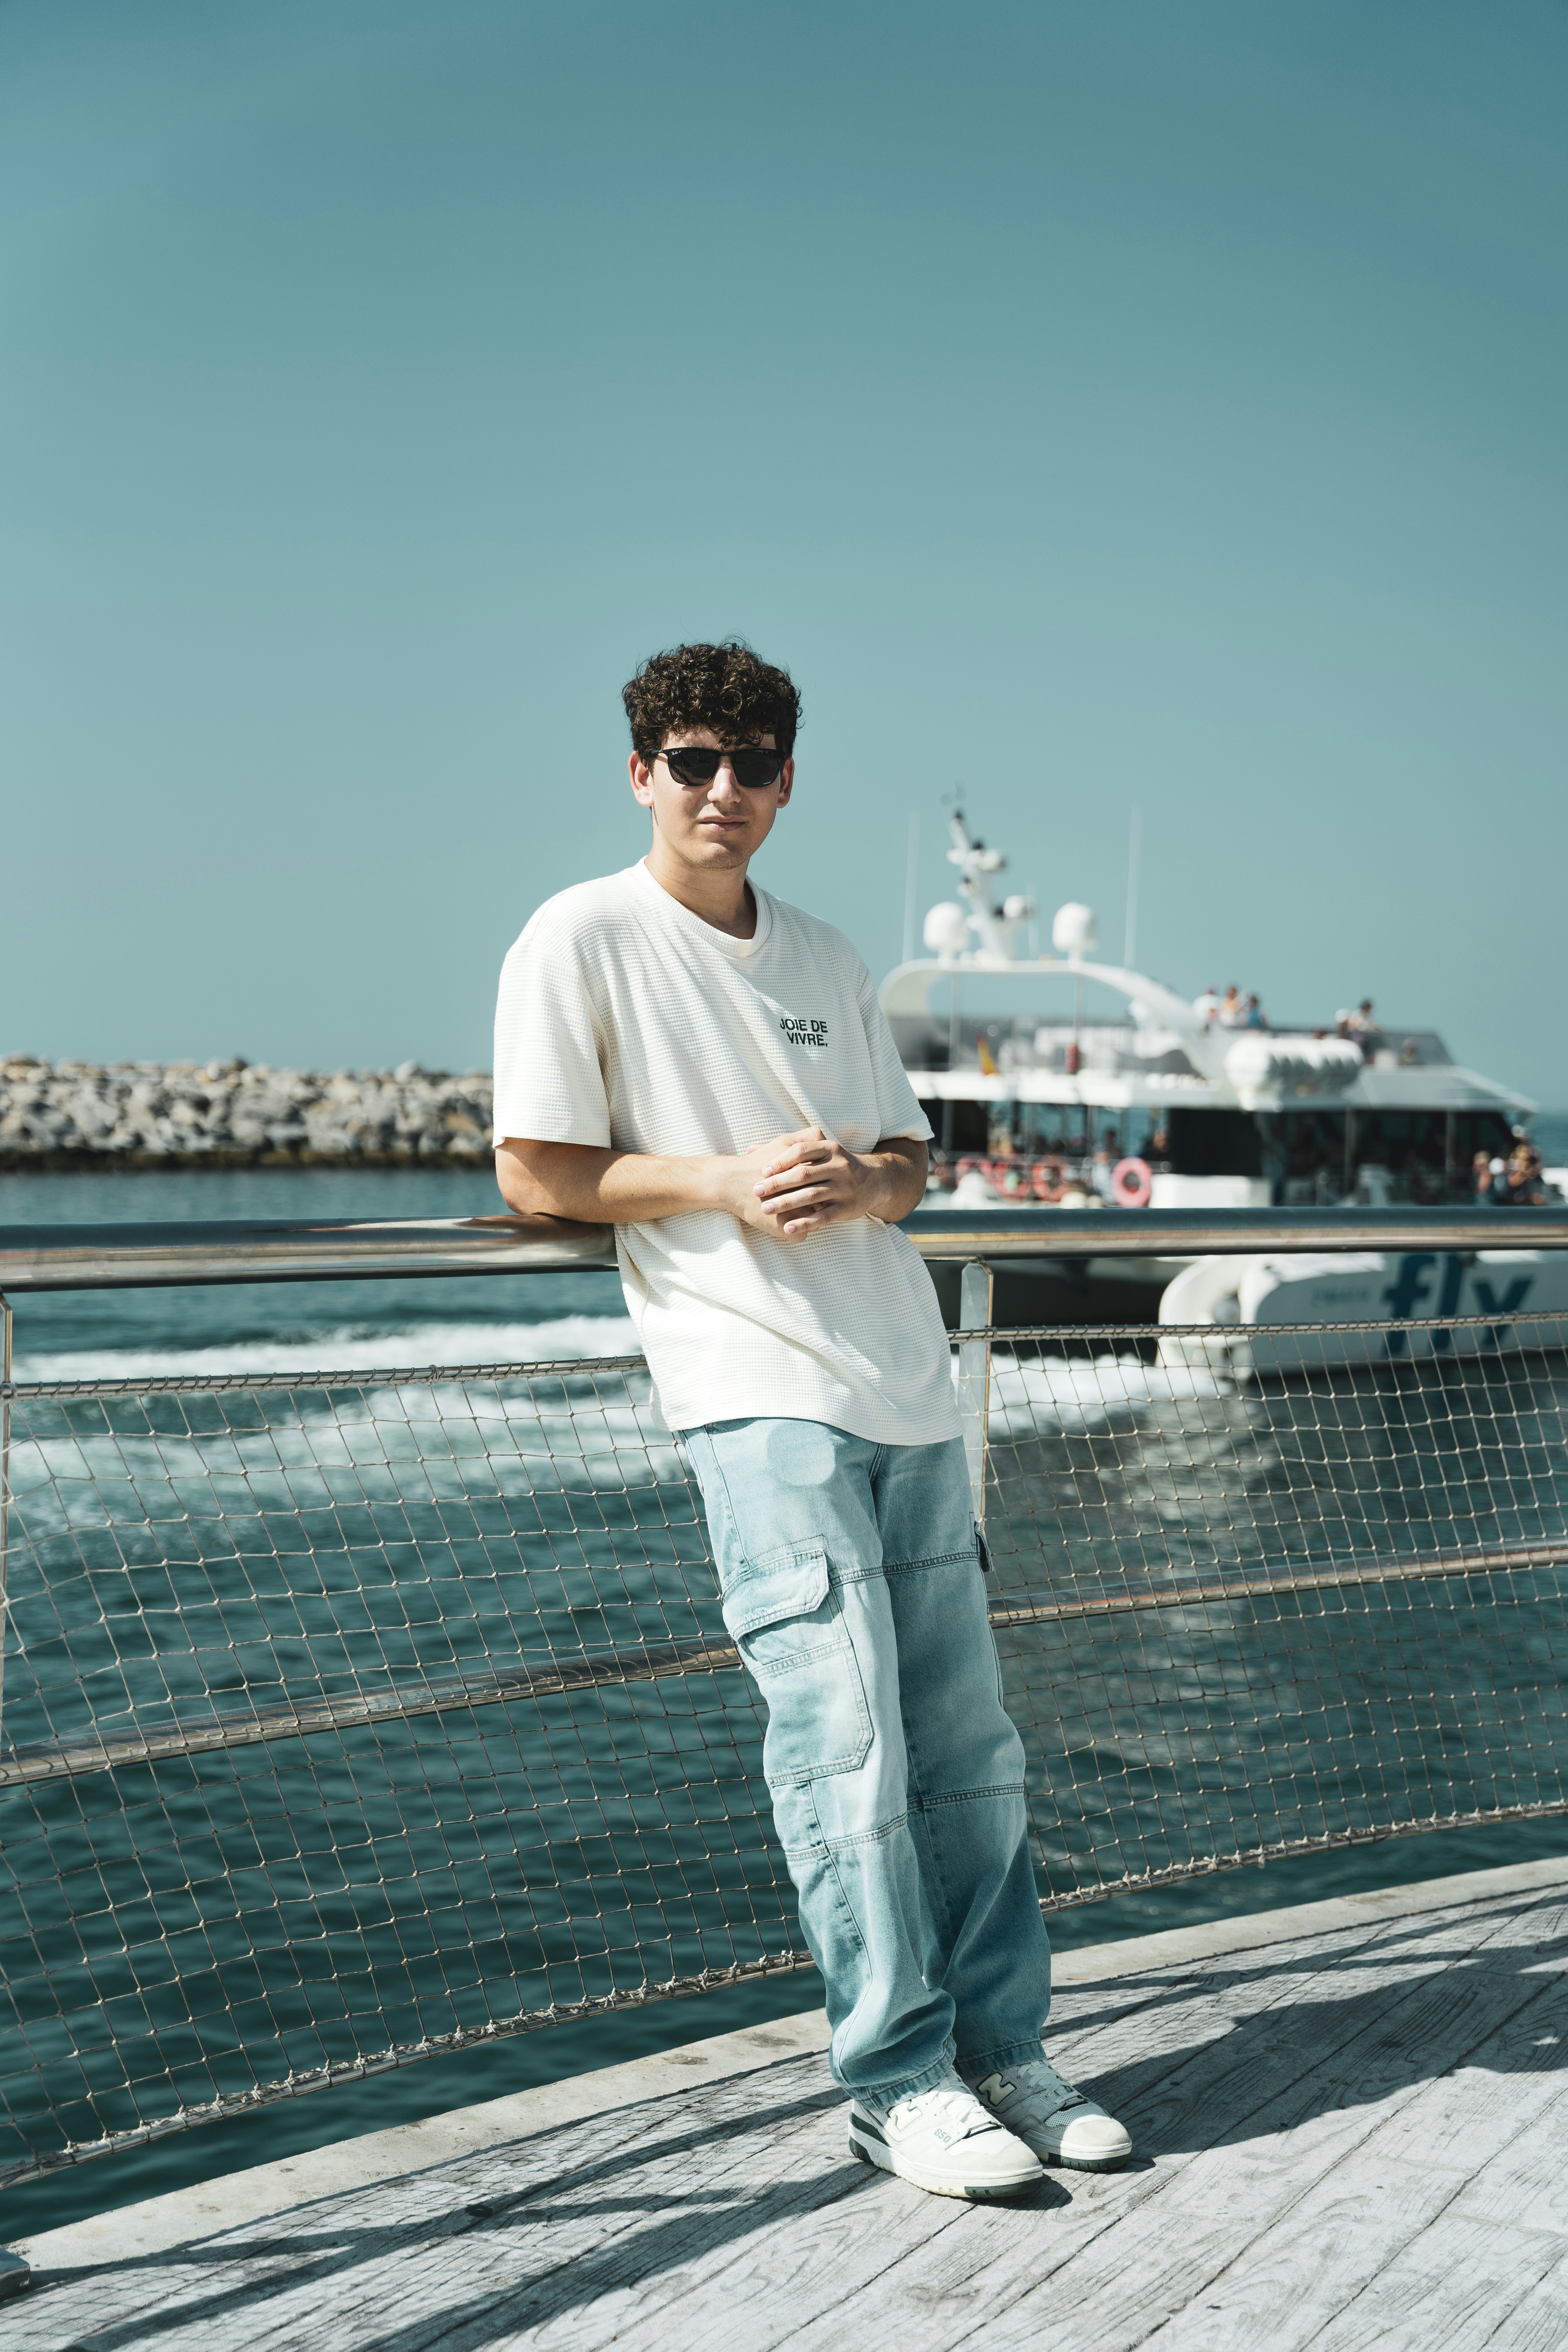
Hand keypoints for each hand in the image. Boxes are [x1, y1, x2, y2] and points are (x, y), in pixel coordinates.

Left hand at [748, 1127, 868, 1239]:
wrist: (874, 1181)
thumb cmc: (835, 1165)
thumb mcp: (820, 1152)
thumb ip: (788, 1149)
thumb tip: (751, 1149)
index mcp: (830, 1148)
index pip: (802, 1151)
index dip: (781, 1160)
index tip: (763, 1171)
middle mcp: (840, 1166)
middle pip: (804, 1174)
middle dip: (778, 1183)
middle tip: (756, 1191)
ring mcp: (845, 1187)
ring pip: (812, 1195)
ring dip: (787, 1203)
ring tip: (766, 1209)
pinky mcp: (848, 1208)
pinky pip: (824, 1216)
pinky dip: (805, 1222)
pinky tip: (787, 1227)